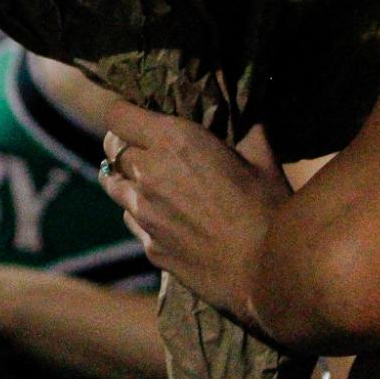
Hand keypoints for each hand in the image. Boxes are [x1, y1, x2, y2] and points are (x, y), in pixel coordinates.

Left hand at [97, 100, 289, 326]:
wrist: (264, 269)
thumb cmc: (268, 206)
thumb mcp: (262, 155)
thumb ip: (246, 127)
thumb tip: (248, 109)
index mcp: (174, 140)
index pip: (118, 114)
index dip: (126, 110)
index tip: (138, 110)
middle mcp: (147, 173)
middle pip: (111, 147)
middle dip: (126, 141)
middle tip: (150, 144)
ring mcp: (142, 213)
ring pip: (112, 184)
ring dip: (126, 176)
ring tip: (150, 178)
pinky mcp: (147, 245)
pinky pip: (130, 219)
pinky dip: (140, 210)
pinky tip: (165, 213)